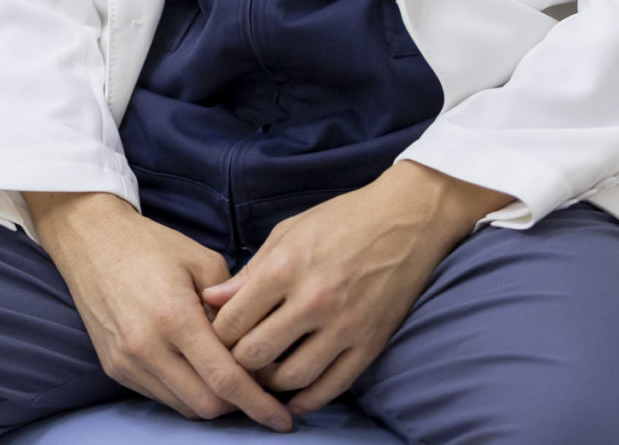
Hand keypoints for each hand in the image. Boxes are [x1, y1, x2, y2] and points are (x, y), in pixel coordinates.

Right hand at [27, 191, 294, 431]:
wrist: (90, 240)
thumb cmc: (151, 245)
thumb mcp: (202, 260)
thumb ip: (234, 306)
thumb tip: (257, 345)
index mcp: (173, 316)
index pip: (224, 379)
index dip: (259, 403)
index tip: (282, 417)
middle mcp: (146, 347)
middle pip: (207, 404)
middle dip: (240, 406)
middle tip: (261, 392)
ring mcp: (127, 361)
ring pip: (184, 406)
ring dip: (213, 400)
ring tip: (230, 378)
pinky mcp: (115, 368)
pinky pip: (161, 395)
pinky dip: (186, 391)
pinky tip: (197, 369)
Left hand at [201, 162, 514, 412]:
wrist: (406, 219)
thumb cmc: (342, 219)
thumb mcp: (288, 232)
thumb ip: (250, 271)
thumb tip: (212, 299)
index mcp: (286, 267)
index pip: (234, 320)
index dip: (216, 334)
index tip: (216, 335)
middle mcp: (313, 301)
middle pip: (256, 354)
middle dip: (237, 362)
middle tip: (234, 360)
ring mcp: (344, 326)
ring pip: (292, 377)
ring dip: (269, 384)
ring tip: (263, 376)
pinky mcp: (370, 343)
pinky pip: (333, 386)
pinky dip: (309, 399)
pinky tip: (295, 398)